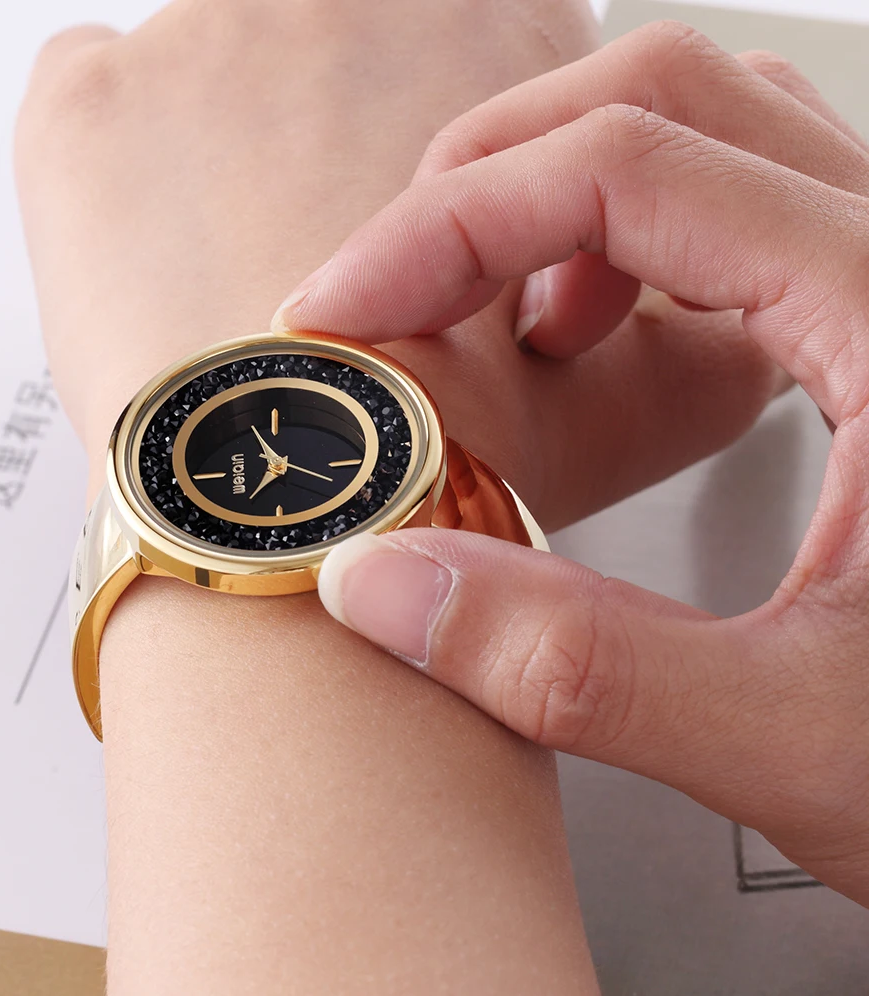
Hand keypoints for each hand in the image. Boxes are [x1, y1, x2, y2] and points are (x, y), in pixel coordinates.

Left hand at [16, 9, 781, 532]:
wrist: (306, 536)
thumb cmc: (456, 469)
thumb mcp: (661, 401)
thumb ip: (706, 306)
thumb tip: (706, 285)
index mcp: (496, 40)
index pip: (477, 54)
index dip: (458, 169)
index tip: (443, 246)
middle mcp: (351, 12)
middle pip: (343, 54)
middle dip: (352, 152)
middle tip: (354, 282)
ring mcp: (203, 41)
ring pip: (226, 71)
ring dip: (249, 161)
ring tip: (263, 287)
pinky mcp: (84, 109)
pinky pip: (91, 89)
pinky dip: (121, 164)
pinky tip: (165, 254)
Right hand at [298, 25, 868, 902]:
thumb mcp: (801, 739)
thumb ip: (581, 666)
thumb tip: (386, 587)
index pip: (629, 172)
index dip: (450, 226)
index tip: (347, 305)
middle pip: (661, 102)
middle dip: (486, 184)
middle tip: (393, 293)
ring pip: (701, 132)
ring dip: (554, 200)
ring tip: (491, 319)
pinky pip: (733, 203)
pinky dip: (619, 240)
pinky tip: (589, 332)